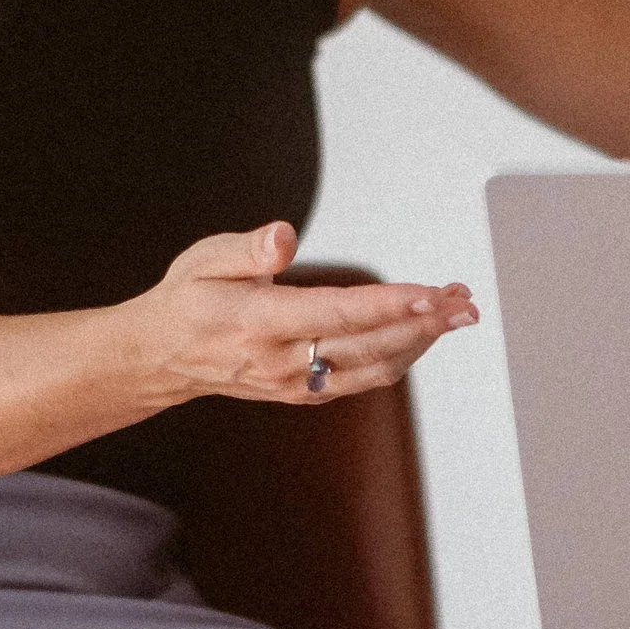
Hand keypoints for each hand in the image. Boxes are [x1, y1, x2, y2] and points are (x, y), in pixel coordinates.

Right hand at [128, 224, 477, 408]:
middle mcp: (282, 360)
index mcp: (259, 322)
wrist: (163, 357)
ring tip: (458, 311)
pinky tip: (424, 332)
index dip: (390, 304)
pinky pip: (365, 378)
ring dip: (422, 340)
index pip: (338, 314)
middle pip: (370, 345)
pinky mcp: (306, 392)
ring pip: (376, 367)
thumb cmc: (188, 298)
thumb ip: (247, 248)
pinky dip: (401, 356)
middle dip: (425, 322)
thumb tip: (284, 236)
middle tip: (466, 300)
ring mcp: (297, 382)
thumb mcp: (203, 259)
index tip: (432, 292)